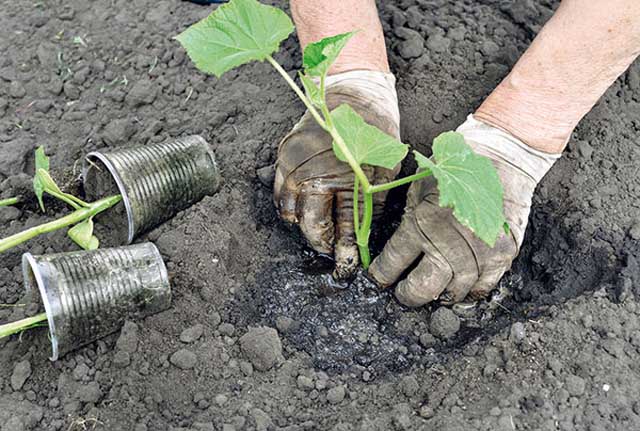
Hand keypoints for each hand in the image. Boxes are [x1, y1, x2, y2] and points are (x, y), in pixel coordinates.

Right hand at [274, 71, 399, 278]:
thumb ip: (371, 205)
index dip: (344, 252)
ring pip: (290, 213)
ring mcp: (293, 165)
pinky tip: (304, 208)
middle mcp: (312, 175)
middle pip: (310, 225)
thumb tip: (362, 237)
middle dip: (321, 244)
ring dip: (304, 226)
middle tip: (333, 251)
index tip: (347, 267)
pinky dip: (290, 206)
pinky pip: (278, 193)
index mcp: (341, 178)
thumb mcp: (383, 169)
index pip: (341, 228)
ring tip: (320, 229)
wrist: (353, 93)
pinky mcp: (283, 156)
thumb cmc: (375, 130)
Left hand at [369, 115, 558, 306]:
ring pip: (454, 292)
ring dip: (441, 296)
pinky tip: (462, 288)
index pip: (393, 263)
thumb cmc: (455, 168)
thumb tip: (395, 248)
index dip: (382, 276)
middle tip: (405, 294)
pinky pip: (483, 287)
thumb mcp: (419, 187)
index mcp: (421, 222)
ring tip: (434, 292)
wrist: (501, 157)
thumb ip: (408, 217)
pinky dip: (471, 292)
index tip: (380, 280)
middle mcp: (448, 241)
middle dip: (409, 295)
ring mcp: (478, 251)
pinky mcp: (502, 254)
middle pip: (423, 288)